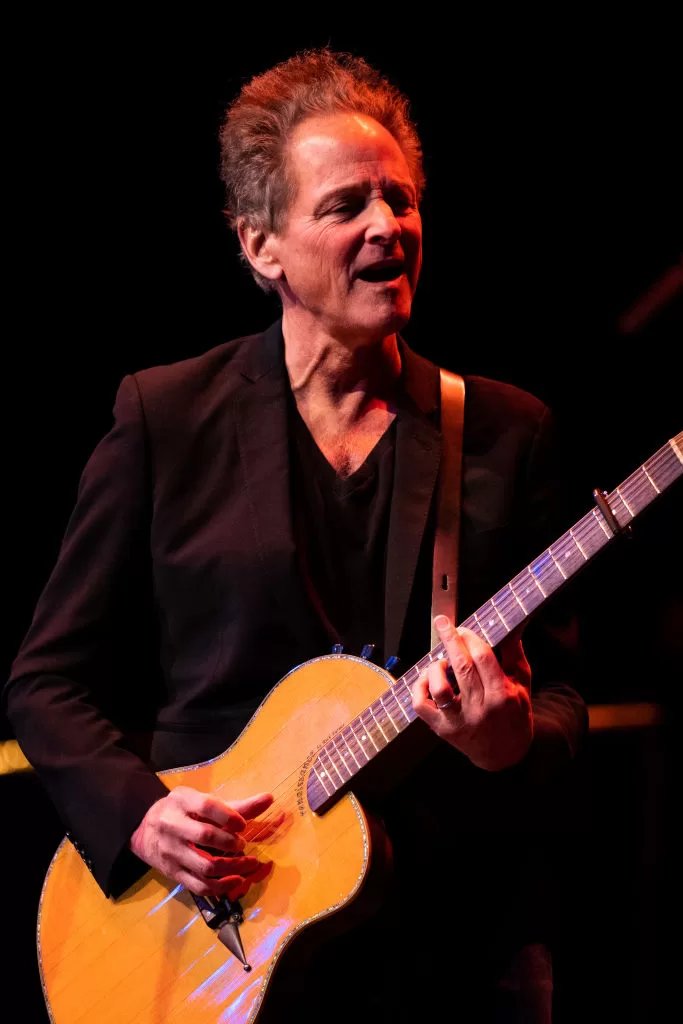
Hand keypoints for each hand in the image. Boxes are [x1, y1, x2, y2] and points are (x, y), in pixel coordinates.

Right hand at [129, 786, 273, 898]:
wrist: (145, 830)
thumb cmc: (182, 812)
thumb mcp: (202, 802)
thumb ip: (235, 805)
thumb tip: (268, 799)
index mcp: (181, 802)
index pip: (206, 806)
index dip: (229, 816)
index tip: (243, 825)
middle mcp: (172, 825)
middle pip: (205, 836)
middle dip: (231, 842)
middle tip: (243, 844)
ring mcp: (171, 852)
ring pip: (205, 866)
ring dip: (232, 867)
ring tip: (249, 863)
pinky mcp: (173, 873)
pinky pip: (198, 885)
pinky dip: (220, 887)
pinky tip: (236, 880)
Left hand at [412, 615, 532, 769]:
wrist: (506, 754)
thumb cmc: (514, 714)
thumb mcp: (522, 684)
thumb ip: (514, 654)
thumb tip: (510, 626)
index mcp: (502, 695)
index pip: (483, 658)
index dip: (470, 638)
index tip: (463, 628)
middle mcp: (480, 709)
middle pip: (461, 667)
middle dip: (450, 640)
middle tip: (443, 623)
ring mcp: (459, 721)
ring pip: (440, 688)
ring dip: (436, 668)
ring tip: (441, 663)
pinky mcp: (442, 730)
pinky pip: (421, 706)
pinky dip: (419, 687)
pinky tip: (428, 679)